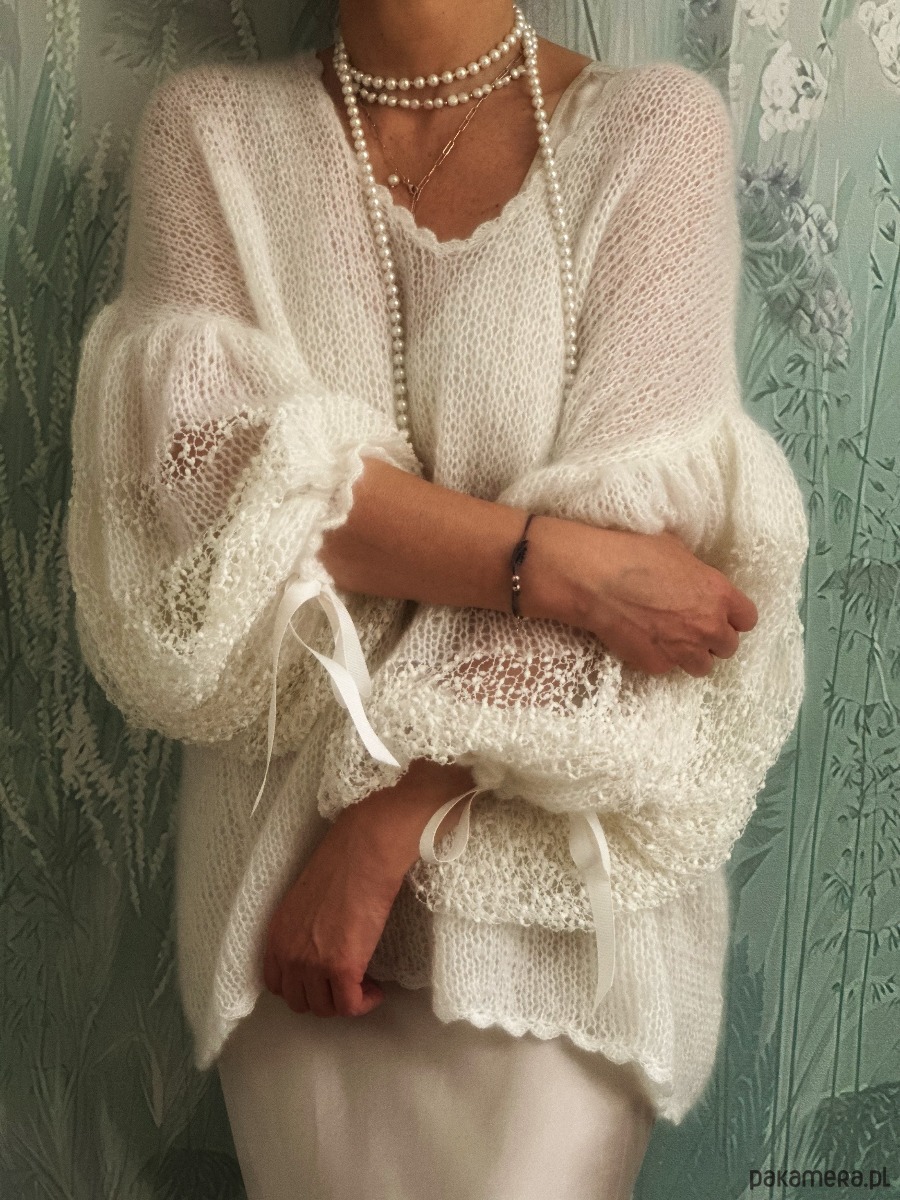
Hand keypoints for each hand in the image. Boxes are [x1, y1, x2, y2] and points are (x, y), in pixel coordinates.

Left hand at [263, 759, 475, 1017]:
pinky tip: (376, 989)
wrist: (364, 851)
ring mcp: (313, 963)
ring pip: (325, 1008)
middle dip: (324, 996)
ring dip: (345, 1001)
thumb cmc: (340, 863)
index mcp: (276, 934)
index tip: (322, 978)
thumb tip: (319, 942)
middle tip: (346, 981)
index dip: (302, 986)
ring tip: (364, 983)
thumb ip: (302, 927)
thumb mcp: (305, 899)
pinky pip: (349, 1006)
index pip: (276, 984)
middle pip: (300, 1001)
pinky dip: (364, 1003)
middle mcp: (288, 953)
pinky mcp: (343, 967)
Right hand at [536, 521, 758, 677]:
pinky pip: (668, 668)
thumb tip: (694, 580)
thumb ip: (696, 574)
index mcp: (718, 594)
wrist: (594, 579)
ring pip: (702, 666)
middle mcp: (707, 626)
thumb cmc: (632, 554)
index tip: (719, 614)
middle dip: (712, 639)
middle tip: (691, 627)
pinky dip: (660, 658)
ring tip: (671, 640)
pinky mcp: (657, 664)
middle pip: (728, 647)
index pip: (748, 620)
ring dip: (691, 655)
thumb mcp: (676, 551)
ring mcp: (683, 649)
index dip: (733, 617)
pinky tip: (644, 641)